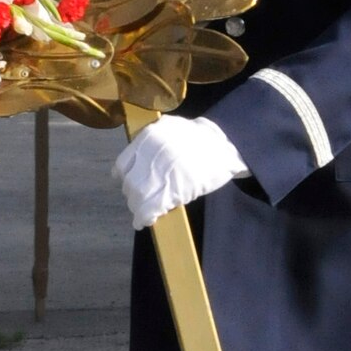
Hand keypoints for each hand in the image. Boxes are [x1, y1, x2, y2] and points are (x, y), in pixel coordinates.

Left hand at [113, 115, 247, 228]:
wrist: (228, 146)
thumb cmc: (204, 138)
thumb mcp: (173, 128)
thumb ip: (154, 139)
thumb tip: (141, 154)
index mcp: (149, 138)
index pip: (123, 164)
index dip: (123, 177)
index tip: (124, 182)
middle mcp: (150, 155)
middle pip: (130, 183)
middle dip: (133, 194)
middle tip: (139, 201)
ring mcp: (160, 174)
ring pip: (137, 198)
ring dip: (138, 208)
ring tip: (143, 213)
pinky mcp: (171, 192)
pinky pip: (149, 209)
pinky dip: (143, 218)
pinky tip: (144, 222)